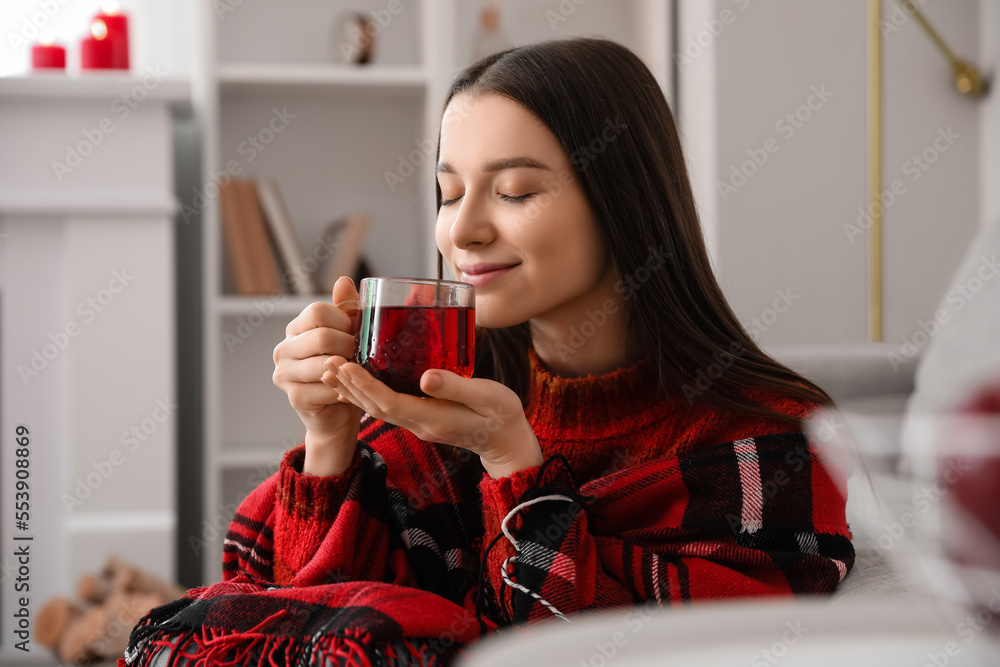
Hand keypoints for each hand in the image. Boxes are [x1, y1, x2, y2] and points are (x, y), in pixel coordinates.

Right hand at [272, 276, 361, 475]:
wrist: (338, 415)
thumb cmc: (345, 371)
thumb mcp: (348, 337)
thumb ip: (346, 310)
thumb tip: (344, 281)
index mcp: (296, 329)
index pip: (318, 311)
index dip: (345, 320)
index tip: (358, 332)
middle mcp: (284, 349)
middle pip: (321, 336)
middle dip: (349, 345)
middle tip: (363, 355)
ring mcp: (284, 374)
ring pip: (324, 363)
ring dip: (348, 368)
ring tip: (360, 372)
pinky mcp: (294, 397)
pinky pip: (326, 388)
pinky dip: (345, 389)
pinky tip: (353, 390)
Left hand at [326, 358, 542, 478]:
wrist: (508, 442)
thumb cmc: (501, 415)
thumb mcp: (487, 397)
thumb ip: (457, 387)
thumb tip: (426, 377)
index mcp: (432, 418)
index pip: (389, 402)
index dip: (364, 385)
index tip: (345, 365)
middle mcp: (419, 423)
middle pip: (374, 406)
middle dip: (349, 386)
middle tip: (327, 362)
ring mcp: (419, 423)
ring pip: (377, 408)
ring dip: (353, 391)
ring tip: (331, 370)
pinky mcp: (421, 418)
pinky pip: (386, 407)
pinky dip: (368, 394)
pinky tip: (356, 383)